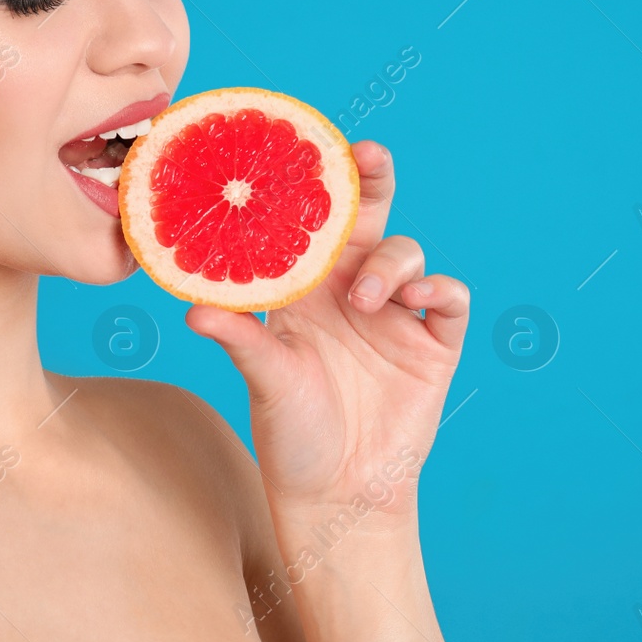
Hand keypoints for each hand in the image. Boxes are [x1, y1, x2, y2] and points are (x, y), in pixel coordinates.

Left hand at [184, 141, 468, 519]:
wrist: (340, 494)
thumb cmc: (291, 433)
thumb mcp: (264, 381)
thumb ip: (240, 339)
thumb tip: (192, 309)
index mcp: (305, 286)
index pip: (311, 219)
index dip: (314, 183)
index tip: (307, 146)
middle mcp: (350, 288)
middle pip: (369, 214)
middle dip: (372, 178)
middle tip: (367, 156)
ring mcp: (396, 314)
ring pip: (405, 254)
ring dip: (390, 262)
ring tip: (367, 297)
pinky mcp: (434, 344)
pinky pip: (449, 298)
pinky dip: (439, 289)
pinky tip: (417, 300)